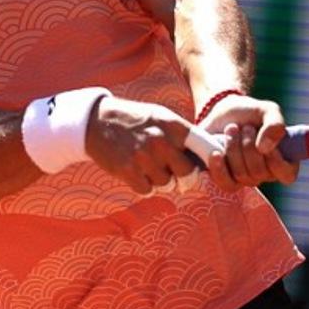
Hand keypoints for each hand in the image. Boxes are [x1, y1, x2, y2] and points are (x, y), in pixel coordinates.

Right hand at [84, 95, 198, 193]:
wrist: (97, 121)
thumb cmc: (136, 121)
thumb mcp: (162, 118)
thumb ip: (183, 136)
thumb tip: (209, 159)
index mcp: (174, 125)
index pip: (206, 148)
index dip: (212, 162)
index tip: (209, 168)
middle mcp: (161, 140)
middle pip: (188, 173)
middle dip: (183, 178)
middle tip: (175, 175)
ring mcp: (144, 156)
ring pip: (166, 184)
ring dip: (160, 181)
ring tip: (147, 166)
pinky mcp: (128, 170)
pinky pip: (147, 190)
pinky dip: (143, 185)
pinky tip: (136, 172)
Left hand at [198, 94, 298, 191]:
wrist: (224, 114)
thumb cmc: (250, 113)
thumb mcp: (268, 110)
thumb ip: (275, 125)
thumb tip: (265, 148)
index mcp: (283, 160)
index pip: (287, 174)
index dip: (275, 160)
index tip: (263, 142)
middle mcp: (267, 173)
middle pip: (259, 173)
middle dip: (249, 146)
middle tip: (246, 127)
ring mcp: (246, 178)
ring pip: (242, 175)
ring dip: (234, 148)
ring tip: (232, 129)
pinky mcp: (227, 180)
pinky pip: (226, 184)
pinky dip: (219, 168)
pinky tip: (216, 152)